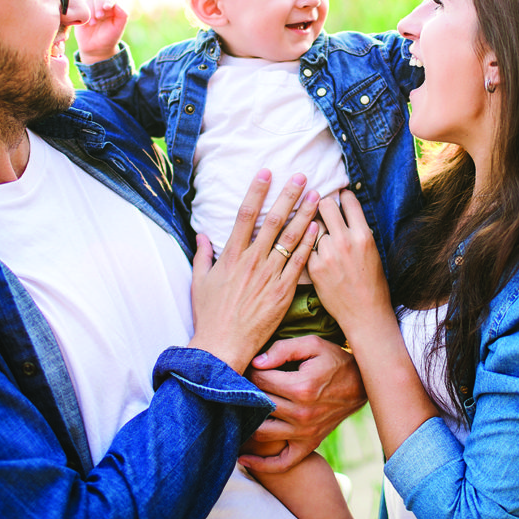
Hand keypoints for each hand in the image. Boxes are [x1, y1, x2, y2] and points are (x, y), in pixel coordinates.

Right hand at [73, 0, 128, 63]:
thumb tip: (116, 3)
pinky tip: (87, 23)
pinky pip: (80, 7)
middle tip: (99, 16)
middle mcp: (101, 6)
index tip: (106, 7)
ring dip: (91, 11)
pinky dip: (83, 13)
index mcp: (112, 8)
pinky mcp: (81, 13)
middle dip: (99, 5)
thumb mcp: (119, 27)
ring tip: (93, 23)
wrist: (96, 48)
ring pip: (89, 1)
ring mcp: (91, 9)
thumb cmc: (109, 37)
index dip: (108, 1)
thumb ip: (122, 14)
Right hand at [188, 171, 319, 372]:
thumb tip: (202, 235)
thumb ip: (202, 255)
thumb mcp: (199, 281)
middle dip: (288, 196)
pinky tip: (318, 228)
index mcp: (231, 255)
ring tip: (318, 196)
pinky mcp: (283, 292)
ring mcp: (269, 275)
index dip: (257, 191)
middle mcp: (252, 261)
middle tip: (302, 176)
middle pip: (273, 220)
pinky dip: (309, 244)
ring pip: (291, 238)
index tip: (266, 173)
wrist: (222, 345)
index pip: (245, 214)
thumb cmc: (209, 315)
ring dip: (305, 214)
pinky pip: (300, 263)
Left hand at [241, 335, 365, 472]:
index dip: (251, 372)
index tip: (250, 367)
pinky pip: (282, 462)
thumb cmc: (334, 360)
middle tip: (241, 386)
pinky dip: (261, 464)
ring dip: (246, 423)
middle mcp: (302, 413)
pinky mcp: (309, 444)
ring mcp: (305, 432)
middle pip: (259, 405)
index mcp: (301, 387)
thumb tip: (256, 363)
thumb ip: (283, 349)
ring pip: (262, 433)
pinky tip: (243, 458)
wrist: (361, 384)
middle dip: (245, 394)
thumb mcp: (312, 345)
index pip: (260, 381)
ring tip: (238, 412)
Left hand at [308, 190, 392, 334]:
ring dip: (314, 228)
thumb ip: (358, 231)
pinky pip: (306, 246)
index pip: (348, 201)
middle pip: (325, 205)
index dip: (342, 196)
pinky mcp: (314, 268)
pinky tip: (312, 251)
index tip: (339, 197)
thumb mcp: (372, 251)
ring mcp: (328, 254)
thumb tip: (345, 213)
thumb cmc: (372, 284)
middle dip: (322, 204)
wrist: (365, 314)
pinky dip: (308, 247)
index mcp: (363, 235)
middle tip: (321, 208)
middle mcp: (345, 241)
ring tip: (317, 235)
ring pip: (312, 226)